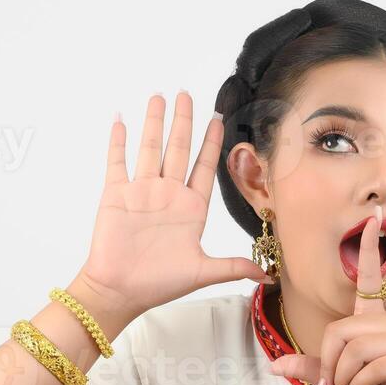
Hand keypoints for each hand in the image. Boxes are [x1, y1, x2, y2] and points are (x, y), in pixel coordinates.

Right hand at [77, 91, 272, 318]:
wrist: (120, 291)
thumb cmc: (159, 284)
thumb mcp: (202, 273)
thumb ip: (234, 267)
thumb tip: (269, 274)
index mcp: (191, 208)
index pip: (204, 167)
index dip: (211, 142)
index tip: (218, 119)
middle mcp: (168, 194)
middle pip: (179, 149)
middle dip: (184, 120)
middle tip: (187, 93)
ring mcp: (142, 192)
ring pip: (150, 148)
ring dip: (154, 122)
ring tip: (159, 96)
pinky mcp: (116, 195)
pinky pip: (118, 162)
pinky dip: (118, 140)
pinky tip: (121, 119)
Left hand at [268, 207, 385, 384]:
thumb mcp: (337, 381)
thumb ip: (312, 368)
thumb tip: (274, 365)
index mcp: (374, 323)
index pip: (371, 278)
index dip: (370, 249)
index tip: (372, 219)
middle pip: (342, 328)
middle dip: (328, 362)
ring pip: (355, 347)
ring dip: (341, 377)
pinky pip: (372, 366)